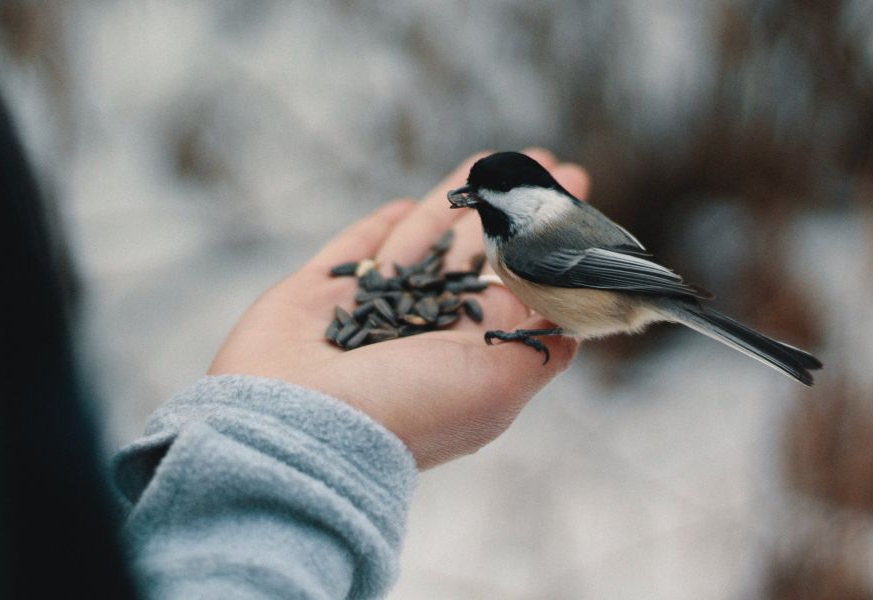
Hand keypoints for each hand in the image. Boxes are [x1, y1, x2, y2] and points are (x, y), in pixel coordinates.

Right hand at [209, 149, 590, 467]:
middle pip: (473, 255)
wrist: (296, 426)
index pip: (515, 285)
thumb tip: (569, 327)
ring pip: (416, 242)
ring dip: (452, 201)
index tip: (576, 199)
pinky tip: (401, 204)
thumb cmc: (404, 408)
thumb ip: (536, 349)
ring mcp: (365, 312)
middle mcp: (419, 332)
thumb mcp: (495, 386)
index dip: (544, 243)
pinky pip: (351, 252)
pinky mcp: (313, 296)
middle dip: (507, 210)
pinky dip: (374, 230)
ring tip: (487, 160)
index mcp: (464, 354)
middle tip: (542, 165)